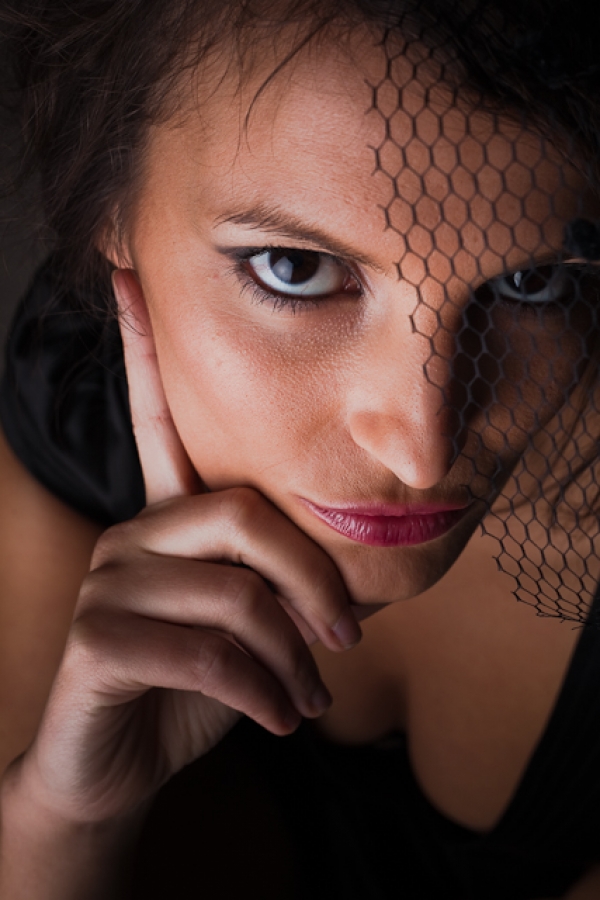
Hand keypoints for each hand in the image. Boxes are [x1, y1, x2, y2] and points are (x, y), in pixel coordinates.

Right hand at [13, 268, 359, 824]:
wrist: (123, 766)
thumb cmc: (197, 686)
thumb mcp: (248, 627)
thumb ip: (275, 583)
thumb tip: (346, 580)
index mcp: (167, 517)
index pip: (154, 417)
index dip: (141, 346)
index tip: (129, 274)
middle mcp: (133, 533)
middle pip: (245, 514)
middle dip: (312, 583)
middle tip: (344, 640)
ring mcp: (108, 581)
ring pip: (235, 593)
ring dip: (291, 658)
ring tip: (308, 698)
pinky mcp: (96, 637)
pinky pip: (207, 653)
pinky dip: (262, 694)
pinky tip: (276, 720)